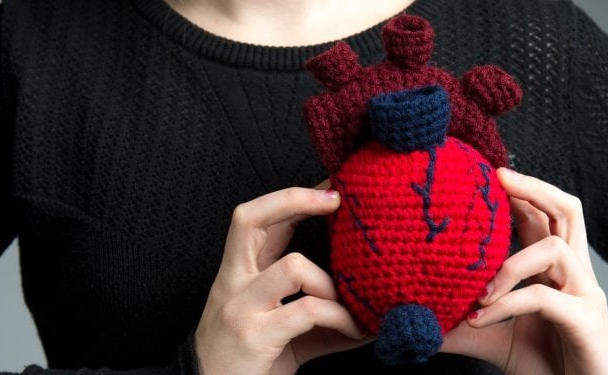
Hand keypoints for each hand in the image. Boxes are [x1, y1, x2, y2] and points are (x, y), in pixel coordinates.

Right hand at [193, 185, 370, 374]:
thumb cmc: (248, 362)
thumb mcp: (285, 330)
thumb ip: (322, 312)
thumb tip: (374, 305)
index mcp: (239, 273)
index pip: (258, 219)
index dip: (294, 197)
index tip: (331, 187)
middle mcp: (233, 281)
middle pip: (250, 218)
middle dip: (295, 199)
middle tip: (336, 200)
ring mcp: (241, 307)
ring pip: (293, 266)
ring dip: (332, 283)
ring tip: (349, 306)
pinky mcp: (254, 335)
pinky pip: (307, 310)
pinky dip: (339, 316)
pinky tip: (353, 329)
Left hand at [442, 168, 607, 373]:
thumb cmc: (545, 362)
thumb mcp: (493, 339)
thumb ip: (462, 324)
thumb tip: (415, 316)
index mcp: (557, 270)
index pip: (544, 215)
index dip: (521, 192)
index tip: (486, 178)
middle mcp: (576, 274)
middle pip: (568, 210)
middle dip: (534, 188)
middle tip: (499, 178)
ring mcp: (585, 294)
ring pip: (554, 249)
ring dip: (510, 264)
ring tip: (479, 291)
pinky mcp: (586, 321)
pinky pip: (543, 298)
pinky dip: (508, 303)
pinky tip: (481, 318)